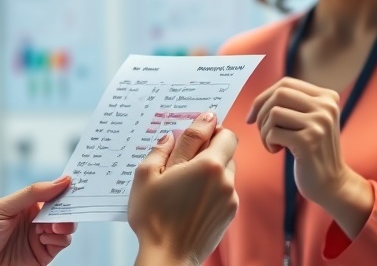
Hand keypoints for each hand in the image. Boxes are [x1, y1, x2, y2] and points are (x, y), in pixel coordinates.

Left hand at [0, 177, 76, 265]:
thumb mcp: (0, 209)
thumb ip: (30, 194)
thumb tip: (57, 182)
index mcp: (24, 205)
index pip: (49, 192)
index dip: (61, 187)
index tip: (72, 183)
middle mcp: (34, 220)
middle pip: (61, 208)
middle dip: (67, 206)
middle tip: (69, 205)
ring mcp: (39, 237)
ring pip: (65, 225)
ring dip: (64, 222)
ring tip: (53, 225)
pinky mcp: (44, 254)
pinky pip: (62, 242)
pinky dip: (60, 238)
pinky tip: (46, 237)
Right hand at [128, 112, 238, 265]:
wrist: (168, 257)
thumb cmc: (153, 217)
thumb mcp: (147, 175)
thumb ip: (162, 149)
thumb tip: (173, 135)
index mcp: (208, 164)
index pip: (222, 132)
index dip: (210, 126)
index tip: (200, 124)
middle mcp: (225, 178)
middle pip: (227, 150)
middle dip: (209, 147)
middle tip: (186, 154)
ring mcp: (230, 197)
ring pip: (226, 170)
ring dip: (211, 168)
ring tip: (186, 179)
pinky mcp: (230, 214)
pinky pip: (224, 190)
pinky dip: (212, 188)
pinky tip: (191, 198)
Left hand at [247, 77, 371, 236]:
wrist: (331, 183)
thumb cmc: (313, 151)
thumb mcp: (310, 121)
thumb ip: (294, 104)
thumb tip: (259, 99)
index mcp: (327, 97)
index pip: (286, 83)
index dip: (264, 97)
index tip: (253, 116)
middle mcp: (326, 106)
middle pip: (279, 94)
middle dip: (262, 113)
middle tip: (264, 133)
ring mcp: (319, 123)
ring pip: (274, 113)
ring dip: (264, 131)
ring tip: (273, 143)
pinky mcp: (309, 141)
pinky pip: (273, 132)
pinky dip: (269, 142)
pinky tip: (278, 151)